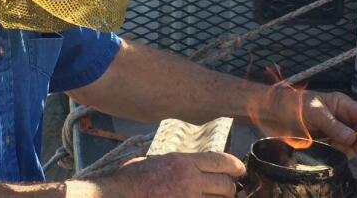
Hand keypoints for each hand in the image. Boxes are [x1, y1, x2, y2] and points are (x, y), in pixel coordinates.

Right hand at [89, 152, 244, 197]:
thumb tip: (183, 166)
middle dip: (229, 189)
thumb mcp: (152, 162)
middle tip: (226, 191)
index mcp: (182, 162)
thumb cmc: (128, 180)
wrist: (116, 196)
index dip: (235, 166)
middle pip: (226, 185)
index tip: (240, 170)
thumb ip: (172, 163)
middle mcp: (189, 180)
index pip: (220, 161)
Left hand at [274, 90, 356, 156]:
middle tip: (347, 145)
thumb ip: (333, 125)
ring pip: (353, 146)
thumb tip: (353, 138)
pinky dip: (338, 153)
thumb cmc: (292, 105)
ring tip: (332, 145)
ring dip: (347, 149)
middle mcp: (342, 119)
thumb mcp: (313, 111)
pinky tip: (328, 149)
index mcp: (342, 105)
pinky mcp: (327, 143)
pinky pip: (341, 152)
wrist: (271, 114)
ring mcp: (335, 132)